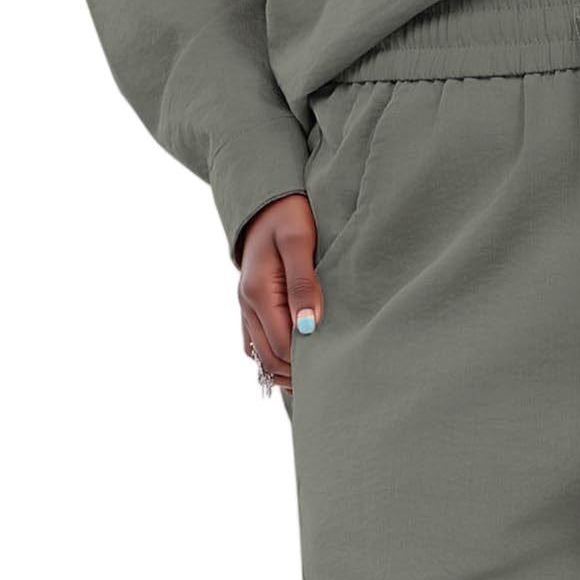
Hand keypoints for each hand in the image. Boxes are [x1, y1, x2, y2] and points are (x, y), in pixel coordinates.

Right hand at [237, 194, 322, 396]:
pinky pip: (256, 341)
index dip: (305, 362)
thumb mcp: (300, 241)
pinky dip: (272, 355)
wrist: (266, 198)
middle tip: (328, 382)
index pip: (281, 344)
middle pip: (268, 357)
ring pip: (259, 354)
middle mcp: (247, 304)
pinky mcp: (250, 303)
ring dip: (283, 368)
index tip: (334, 366)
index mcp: (258, 292)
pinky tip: (294, 361)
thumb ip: (303, 283)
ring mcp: (246, 305)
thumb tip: (308, 328)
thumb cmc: (288, 214)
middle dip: (294, 373)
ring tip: (314, 378)